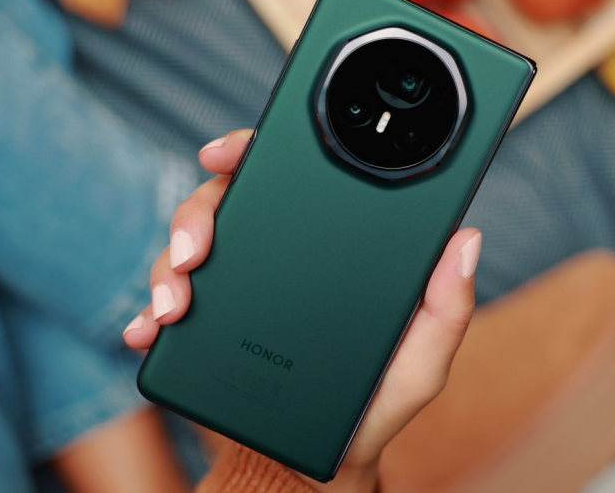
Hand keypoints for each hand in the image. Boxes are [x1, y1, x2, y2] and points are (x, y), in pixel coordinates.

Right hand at [124, 130, 481, 492]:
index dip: (254, 153)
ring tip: (173, 306)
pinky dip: (149, 313)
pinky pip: (166, 306)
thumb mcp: (420, 363)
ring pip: (186, 249)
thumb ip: (447, 309)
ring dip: (165, 266)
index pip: (291, 181)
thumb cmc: (373, 406)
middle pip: (225, 206)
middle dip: (195, 217)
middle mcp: (279, 261)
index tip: (226, 153)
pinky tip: (148, 331)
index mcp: (328, 251)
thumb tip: (466, 241)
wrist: (320, 461)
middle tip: (195, 253)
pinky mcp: (207, 330)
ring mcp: (238, 293)